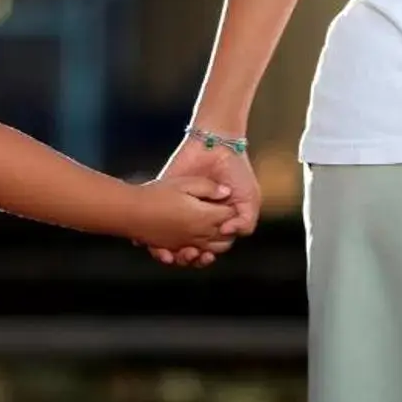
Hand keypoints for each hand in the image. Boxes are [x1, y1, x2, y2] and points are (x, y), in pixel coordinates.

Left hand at [148, 137, 259, 266]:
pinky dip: (151, 238)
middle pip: (188, 249)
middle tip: (189, 254)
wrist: (217, 144)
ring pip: (169, 241)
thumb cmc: (236, 172)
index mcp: (215, 223)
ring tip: (172, 253)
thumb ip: (245, 221)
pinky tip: (155, 243)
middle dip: (187, 257)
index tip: (205, 256)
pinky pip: (153, 222)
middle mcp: (196, 219)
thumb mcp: (249, 199)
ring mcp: (179, 210)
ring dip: (169, 252)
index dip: (205, 257)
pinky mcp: (164, 198)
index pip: (208, 249)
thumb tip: (225, 233)